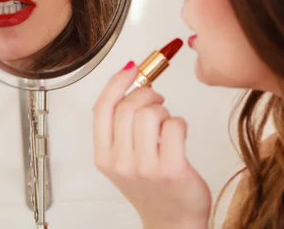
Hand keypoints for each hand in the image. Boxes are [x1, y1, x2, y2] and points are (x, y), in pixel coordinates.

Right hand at [92, 62, 211, 228]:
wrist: (171, 222)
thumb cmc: (150, 187)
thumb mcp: (122, 158)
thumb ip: (119, 125)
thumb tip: (127, 77)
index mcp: (103, 157)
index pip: (103, 108)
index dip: (117, 82)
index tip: (131, 69)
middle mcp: (120, 162)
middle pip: (128, 107)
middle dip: (147, 93)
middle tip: (157, 99)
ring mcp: (145, 167)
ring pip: (151, 113)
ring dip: (163, 110)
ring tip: (166, 122)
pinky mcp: (171, 170)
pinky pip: (175, 125)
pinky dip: (180, 123)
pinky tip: (179, 134)